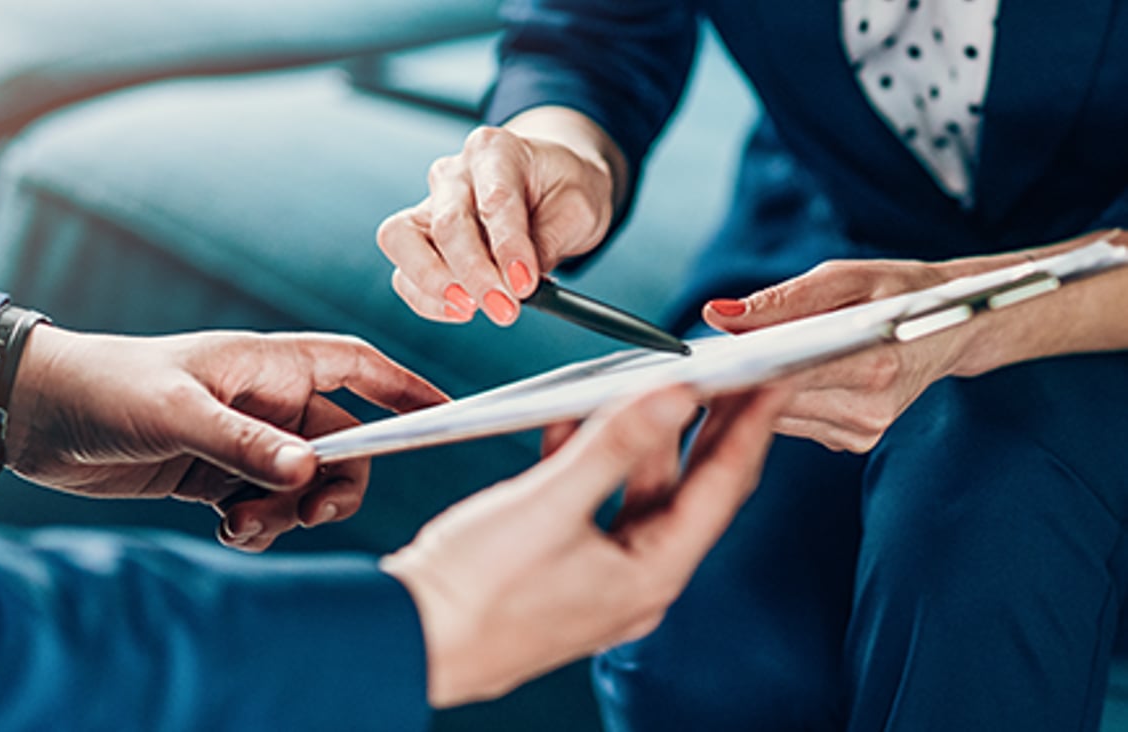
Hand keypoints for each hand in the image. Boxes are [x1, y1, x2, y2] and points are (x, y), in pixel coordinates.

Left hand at [6, 327, 445, 549]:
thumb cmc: (106, 388)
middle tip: (310, 510)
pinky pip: (266, 505)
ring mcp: (244, 440)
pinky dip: (260, 525)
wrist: (35, 417)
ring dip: (290, 511)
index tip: (444, 413)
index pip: (358, 369)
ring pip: (304, 483)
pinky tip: (229, 529)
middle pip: (343, 444)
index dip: (405, 388)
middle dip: (337, 482)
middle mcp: (266, 402)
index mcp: (269, 365)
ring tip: (245, 523)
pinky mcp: (216, 476)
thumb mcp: (177, 413)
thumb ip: (244, 445)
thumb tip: (310, 474)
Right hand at [377, 108, 622, 326]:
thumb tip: (520, 284)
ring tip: (471, 309)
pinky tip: (462, 309)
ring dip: (433, 284)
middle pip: (446, 223)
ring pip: (402, 241)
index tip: (525, 283)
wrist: (547, 184)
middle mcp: (454, 173)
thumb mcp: (578, 207)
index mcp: (495, 150)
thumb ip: (549, 241)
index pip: (495, 200)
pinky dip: (426, 299)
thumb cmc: (560, 188)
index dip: (508, 246)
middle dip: (474, 274)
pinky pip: (404, 272)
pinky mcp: (417, 238)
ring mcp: (429, 204)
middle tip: (503, 308)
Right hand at [382, 383, 789, 707]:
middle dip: (710, 427)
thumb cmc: (473, 593)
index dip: (752, 425)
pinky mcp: (562, 567)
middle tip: (732, 371)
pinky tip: (575, 420)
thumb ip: (614, 445)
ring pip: (638, 492)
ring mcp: (599, 576)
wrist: (407, 641)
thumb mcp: (549, 505)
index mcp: (650, 574)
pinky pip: (593, 504)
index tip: (775, 376)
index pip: (723, 486)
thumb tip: (674, 397)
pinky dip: (591, 460)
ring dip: (642, 437)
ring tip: (651, 383)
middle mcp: (636, 580)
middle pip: (689, 489)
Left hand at [703, 259, 964, 452]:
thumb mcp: (844, 278)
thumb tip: (718, 315)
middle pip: (775, 402)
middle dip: (736, 381)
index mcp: (875, 364)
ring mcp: (862, 431)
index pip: (787, 375)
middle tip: (700, 360)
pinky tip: (768, 381)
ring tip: (730, 365)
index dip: (738, 370)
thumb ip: (780, 301)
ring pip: (777, 418)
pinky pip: (794, 423)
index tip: (700, 361)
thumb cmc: (900, 292)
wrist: (954, 325)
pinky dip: (774, 402)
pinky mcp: (854, 441)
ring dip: (750, 394)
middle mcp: (869, 408)